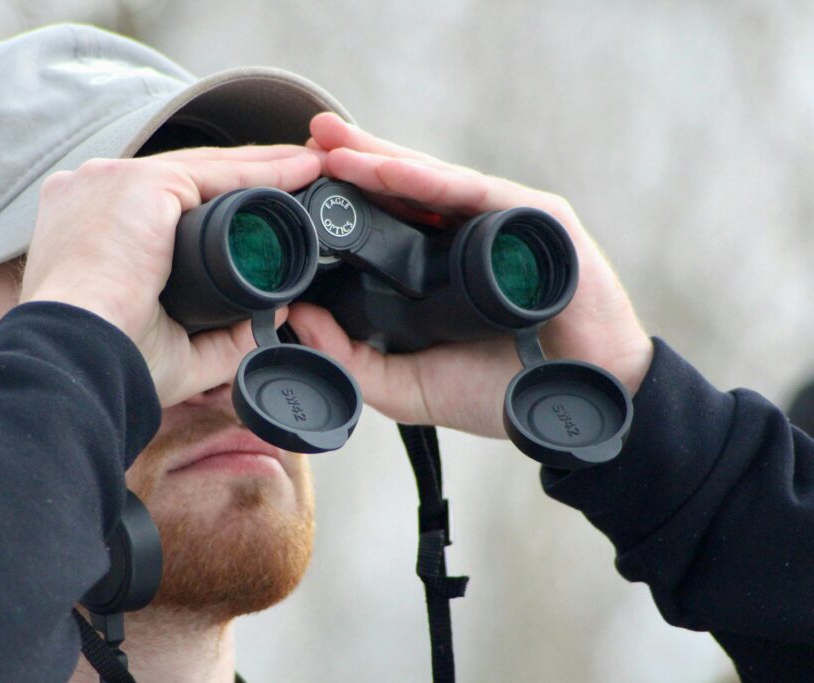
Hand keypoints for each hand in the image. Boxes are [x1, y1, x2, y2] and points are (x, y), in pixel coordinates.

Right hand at [20, 145, 321, 406]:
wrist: (75, 359)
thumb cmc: (109, 362)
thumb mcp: (173, 349)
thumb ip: (221, 336)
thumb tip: (271, 320)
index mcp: (84, 225)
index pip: (161, 204)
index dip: (213, 202)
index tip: (256, 210)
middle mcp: (91, 191)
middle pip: (187, 176)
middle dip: (246, 175)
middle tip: (297, 176)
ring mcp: (111, 180)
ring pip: (205, 168)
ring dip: (264, 167)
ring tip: (309, 168)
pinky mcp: (139, 182)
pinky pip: (217, 173)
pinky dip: (263, 173)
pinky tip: (299, 171)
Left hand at [289, 113, 651, 437]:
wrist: (576, 409)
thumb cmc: (501, 392)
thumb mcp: (410, 387)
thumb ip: (354, 362)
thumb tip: (299, 319)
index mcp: (440, 266)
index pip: (387, 220)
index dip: (344, 197)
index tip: (294, 177)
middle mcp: (469, 236)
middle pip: (405, 189)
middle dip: (356, 160)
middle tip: (310, 135)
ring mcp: (504, 224)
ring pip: (434, 182)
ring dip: (382, 160)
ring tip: (334, 145)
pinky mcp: (536, 220)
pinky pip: (475, 195)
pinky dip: (431, 182)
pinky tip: (388, 170)